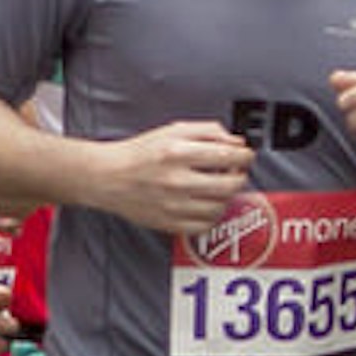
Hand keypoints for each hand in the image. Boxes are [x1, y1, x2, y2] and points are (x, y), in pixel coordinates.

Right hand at [104, 119, 250, 240]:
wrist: (109, 177)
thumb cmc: (141, 152)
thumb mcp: (173, 130)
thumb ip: (208, 131)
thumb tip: (236, 142)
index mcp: (177, 153)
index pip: (227, 157)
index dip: (244, 156)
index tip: (246, 155)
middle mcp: (176, 180)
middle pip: (229, 185)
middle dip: (240, 176)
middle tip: (237, 172)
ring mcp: (173, 205)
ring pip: (220, 207)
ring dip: (228, 196)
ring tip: (220, 187)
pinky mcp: (169, 224)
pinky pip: (205, 226)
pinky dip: (213, 216)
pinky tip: (207, 204)